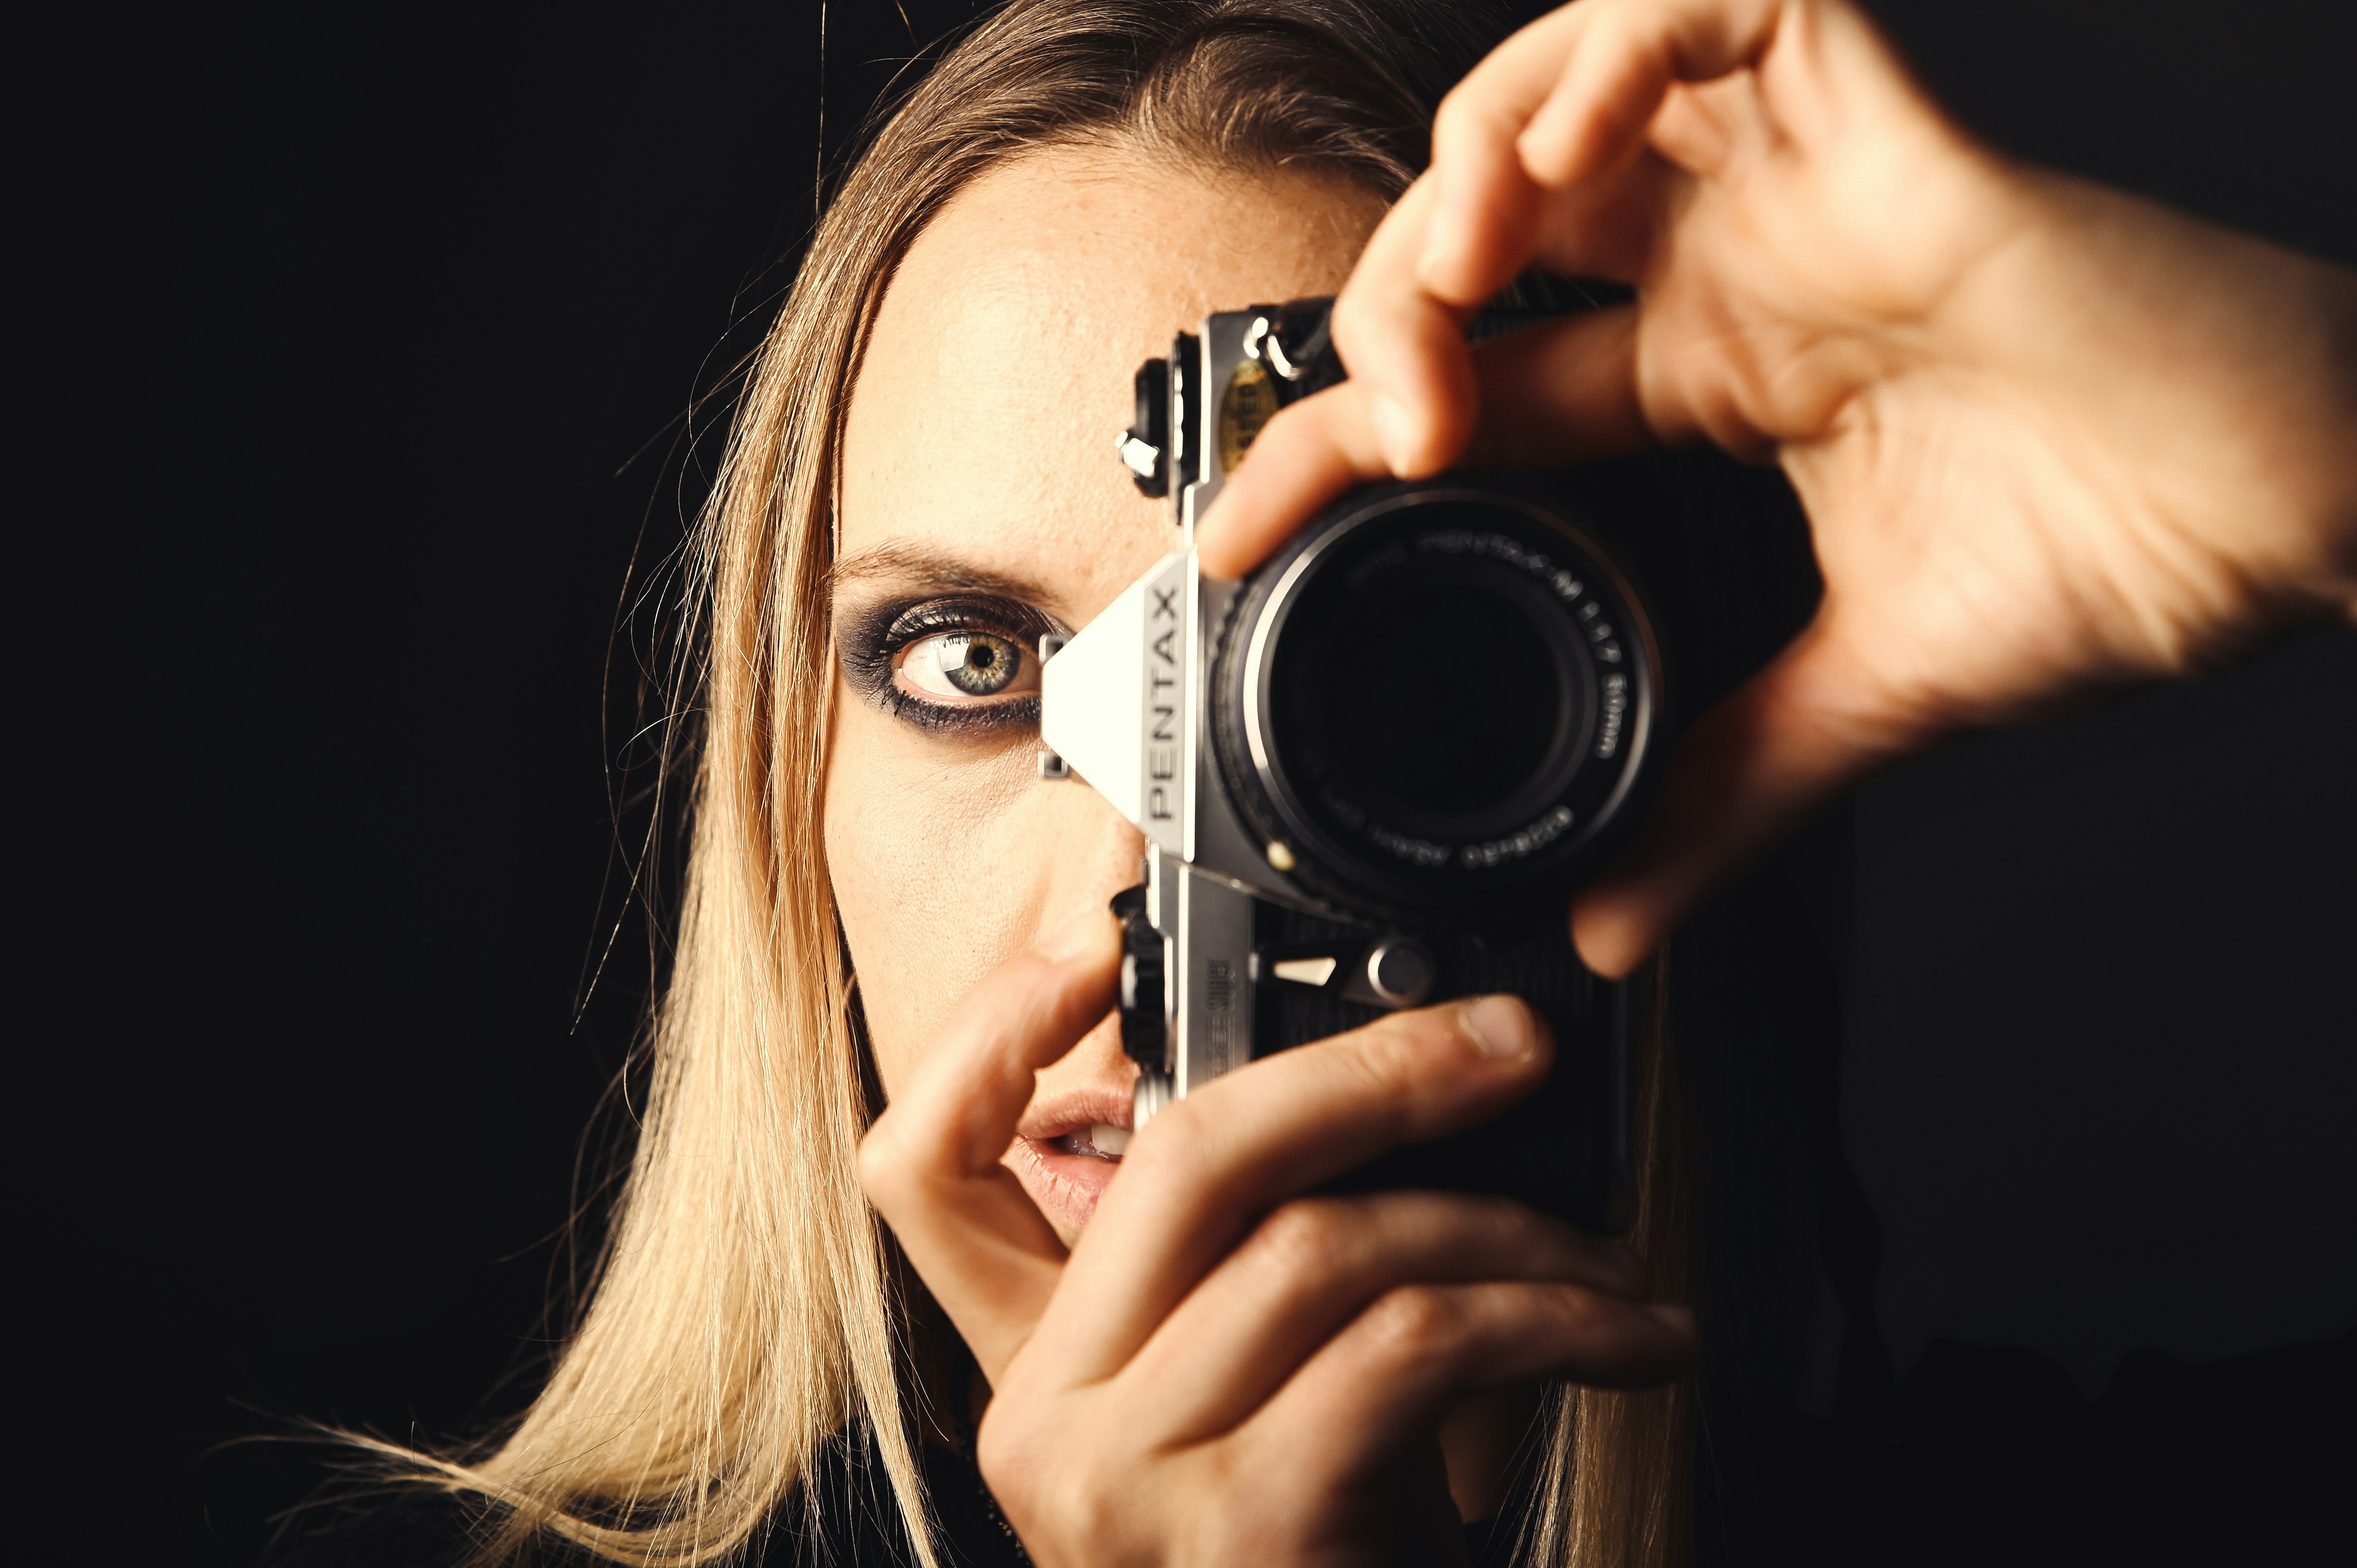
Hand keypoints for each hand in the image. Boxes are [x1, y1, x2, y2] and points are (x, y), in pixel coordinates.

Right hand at [858, 911, 1693, 1565]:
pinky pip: (1413, 1341)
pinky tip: (1626, 1332)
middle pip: (1179, 1157)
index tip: (1096, 946)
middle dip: (1369, 1071)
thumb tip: (1390, 1104)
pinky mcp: (1243, 1526)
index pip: (918, 1171)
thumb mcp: (1259, 1419)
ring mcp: (1125, 1485)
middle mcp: (1045, 1426)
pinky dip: (1553, 1316)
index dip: (987, 1034)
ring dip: (1506, 1228)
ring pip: (1322, 1241)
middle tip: (1506, 1044)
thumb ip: (1254, 1279)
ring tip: (1603, 1263)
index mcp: (1031, 1379)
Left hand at [1197, 0, 2356, 976]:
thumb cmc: (2120, 553)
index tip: (1247, 529)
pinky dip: (1610, 52)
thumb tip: (1616, 916)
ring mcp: (1797, 176)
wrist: (2293, 508)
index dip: (1339, 439)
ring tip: (1451, 286)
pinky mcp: (1883, 111)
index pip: (1475, 380)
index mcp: (1714, 373)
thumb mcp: (1860, 689)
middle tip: (1388, 427)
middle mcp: (1734, 259)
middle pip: (1485, 216)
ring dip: (1465, 173)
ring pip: (1560, 83)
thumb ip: (1725, 787)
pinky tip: (1563, 159)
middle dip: (1387, 301)